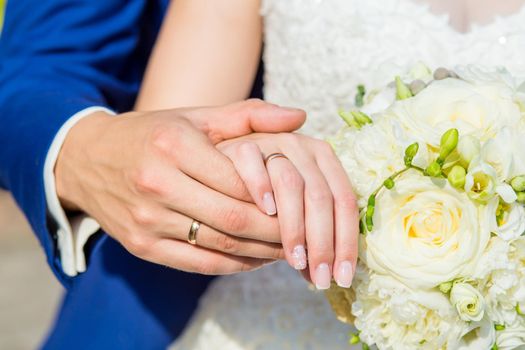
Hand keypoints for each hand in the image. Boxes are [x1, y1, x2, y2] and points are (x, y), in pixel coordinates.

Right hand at [55, 100, 305, 273]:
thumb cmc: (153, 135)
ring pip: (220, 245)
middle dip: (277, 232)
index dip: (276, 197)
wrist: (86, 160)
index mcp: (173, 145)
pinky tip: (256, 258)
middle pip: (233, 219)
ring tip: (289, 248)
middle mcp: (156, 184)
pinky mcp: (141, 247)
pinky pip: (199, 264)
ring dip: (261, 252)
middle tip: (307, 234)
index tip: (304, 203)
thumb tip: (301, 118)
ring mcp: (146, 220)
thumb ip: (249, 115)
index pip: (239, 180)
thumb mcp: (195, 116)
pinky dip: (234, 264)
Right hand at [218, 133, 358, 288]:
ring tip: (295, 260)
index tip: (343, 277)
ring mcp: (274, 144)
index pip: (345, 202)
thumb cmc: (264, 190)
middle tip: (320, 278)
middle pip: (322, 197)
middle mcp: (304, 148)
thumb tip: (323, 276)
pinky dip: (261, 188)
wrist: (225, 158)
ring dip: (295, 227)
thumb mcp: (294, 206)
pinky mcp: (244, 145)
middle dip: (323, 243)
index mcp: (324, 159)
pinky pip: (255, 166)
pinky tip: (266, 213)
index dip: (346, 241)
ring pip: (292, 185)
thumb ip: (310, 232)